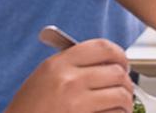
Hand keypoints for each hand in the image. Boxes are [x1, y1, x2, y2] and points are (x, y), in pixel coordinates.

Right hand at [7, 39, 134, 112]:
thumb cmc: (29, 108)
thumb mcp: (44, 76)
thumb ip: (72, 65)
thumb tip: (108, 61)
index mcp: (58, 64)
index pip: (103, 47)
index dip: (119, 55)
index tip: (122, 63)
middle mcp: (69, 80)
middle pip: (116, 72)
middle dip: (126, 82)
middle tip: (124, 88)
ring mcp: (77, 103)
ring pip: (121, 94)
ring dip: (126, 101)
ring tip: (122, 104)